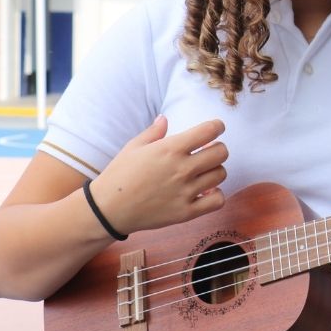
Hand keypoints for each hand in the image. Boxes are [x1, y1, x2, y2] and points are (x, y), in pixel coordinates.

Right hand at [89, 116, 228, 235]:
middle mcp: (182, 169)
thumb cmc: (119, 174)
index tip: (216, 128)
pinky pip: (217, 201)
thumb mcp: (133, 147)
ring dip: (216, 170)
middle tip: (208, 152)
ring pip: (220, 175)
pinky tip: (206, 192)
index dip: (217, 126)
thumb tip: (165, 118)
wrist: (108, 209)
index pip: (209, 131)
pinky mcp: (186, 212)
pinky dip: (216, 195)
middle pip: (221, 152)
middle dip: (218, 148)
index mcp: (170, 149)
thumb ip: (154, 132)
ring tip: (204, 172)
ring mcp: (186, 191)